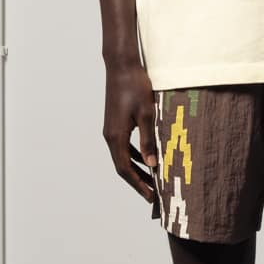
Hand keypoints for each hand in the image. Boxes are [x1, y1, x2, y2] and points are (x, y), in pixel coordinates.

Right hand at [103, 60, 157, 209]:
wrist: (121, 66)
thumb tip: (153, 165)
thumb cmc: (135, 87)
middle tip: (153, 195)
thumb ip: (149, 140)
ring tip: (153, 180)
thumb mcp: (147, 114)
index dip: (138, 185)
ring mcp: (111, 129)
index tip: (151, 197)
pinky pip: (125, 146)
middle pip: (123, 166)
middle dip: (138, 182)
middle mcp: (110, 136)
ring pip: (123, 157)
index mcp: (116, 136)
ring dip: (137, 169)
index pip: (125, 169)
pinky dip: (136, 155)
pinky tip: (148, 158)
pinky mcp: (115, 123)